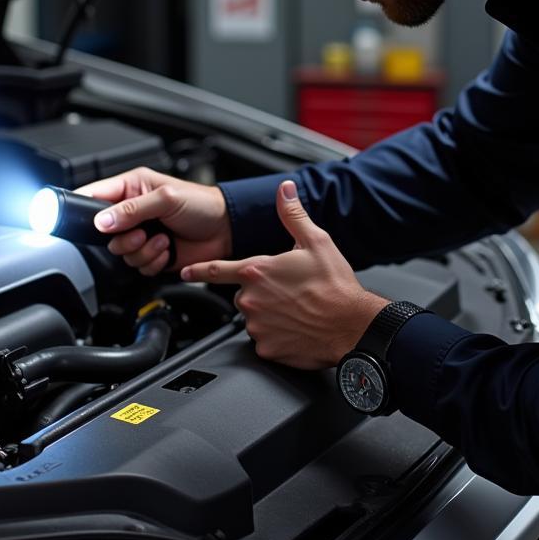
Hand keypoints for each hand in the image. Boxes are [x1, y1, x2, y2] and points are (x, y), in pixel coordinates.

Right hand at [74, 167, 231, 275]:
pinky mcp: (151, 253)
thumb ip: (132, 209)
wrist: (225, 229)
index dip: (86, 208)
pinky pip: (138, 266)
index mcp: (132, 188)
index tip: (93, 222)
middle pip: (105, 234)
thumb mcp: (166, 198)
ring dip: (143, 251)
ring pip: (121, 253)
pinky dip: (153, 262)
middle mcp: (132, 211)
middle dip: (126, 239)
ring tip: (162, 239)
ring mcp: (141, 234)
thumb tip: (103, 220)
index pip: (95, 195)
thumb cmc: (202, 204)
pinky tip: (168, 249)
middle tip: (143, 233)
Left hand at [180, 179, 387, 368]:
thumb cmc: (335, 286)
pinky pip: (264, 340)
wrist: (353, 326)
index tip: (185, 271)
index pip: (216, 270)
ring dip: (269, 314)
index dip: (198, 270)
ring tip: (297, 310)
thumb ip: (293, 214)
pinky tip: (296, 328)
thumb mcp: (316, 241)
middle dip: (260, 292)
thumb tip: (285, 190)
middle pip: (243, 294)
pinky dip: (277, 336)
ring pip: (254, 318)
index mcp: (257, 271)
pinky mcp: (267, 349)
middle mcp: (251, 300)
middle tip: (289, 292)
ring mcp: (257, 327)